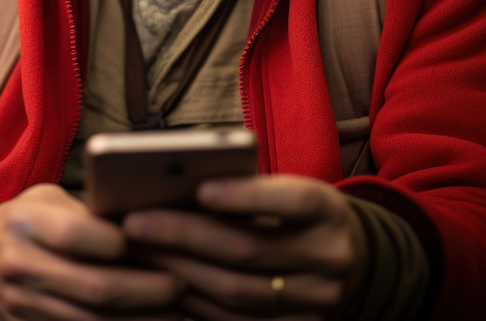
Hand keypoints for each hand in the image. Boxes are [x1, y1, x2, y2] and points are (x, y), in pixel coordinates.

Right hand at [0, 183, 184, 319]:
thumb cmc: (17, 226)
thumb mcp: (41, 202)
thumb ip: (86, 212)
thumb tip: (147, 224)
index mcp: (25, 224)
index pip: (79, 235)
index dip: (125, 242)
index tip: (161, 243)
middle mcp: (19, 268)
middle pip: (96, 289)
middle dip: (148, 291)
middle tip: (180, 285)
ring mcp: (20, 308)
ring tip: (175, 313)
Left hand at [120, 174, 367, 319]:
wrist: (351, 262)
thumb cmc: (297, 214)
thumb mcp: (287, 189)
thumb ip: (246, 188)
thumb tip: (174, 183)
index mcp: (329, 212)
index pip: (293, 201)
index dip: (246, 196)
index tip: (200, 187)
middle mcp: (329, 258)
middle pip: (249, 250)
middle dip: (185, 236)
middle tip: (134, 222)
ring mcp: (316, 302)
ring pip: (238, 292)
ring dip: (179, 270)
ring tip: (138, 249)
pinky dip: (193, 302)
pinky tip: (161, 281)